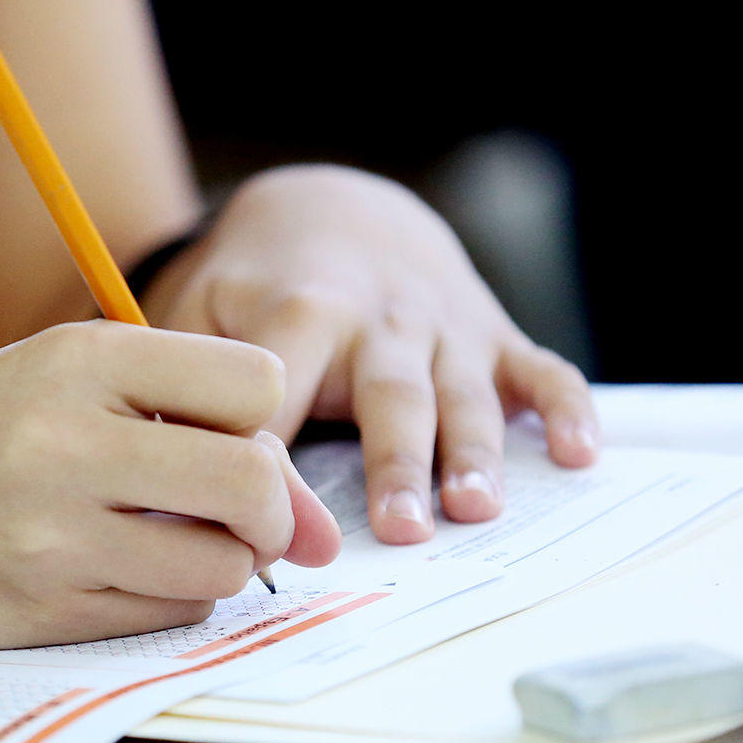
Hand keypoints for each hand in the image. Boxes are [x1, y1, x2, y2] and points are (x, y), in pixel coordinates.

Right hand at [0, 321, 341, 647]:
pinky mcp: (36, 611)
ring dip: (219, 567)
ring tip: (162, 547)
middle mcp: (65, 440)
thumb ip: (182, 426)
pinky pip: (162, 618)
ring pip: (220, 568)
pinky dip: (162, 603)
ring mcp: (49, 534)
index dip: (260, 421)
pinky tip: (108, 577)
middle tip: (237, 520)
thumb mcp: (54, 386)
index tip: (224, 439)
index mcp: (77, 359)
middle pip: (253, 482)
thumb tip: (317, 526)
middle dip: (270, 514)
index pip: (254, 383)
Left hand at [145, 165, 599, 543]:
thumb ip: (182, 399)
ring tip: (474, 508)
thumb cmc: (252, 293)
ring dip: (473, 451)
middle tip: (399, 532)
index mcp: (294, 312)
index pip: (279, 389)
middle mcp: (377, 318)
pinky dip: (565, 408)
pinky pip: (538, 371)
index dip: (274, 460)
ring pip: (461, 392)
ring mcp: (442, 327)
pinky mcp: (492, 335)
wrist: (332, 211)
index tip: (267, 527)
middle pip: (388, 394)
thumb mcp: (198, 323)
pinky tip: (581, 454)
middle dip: (394, 463)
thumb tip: (161, 500)